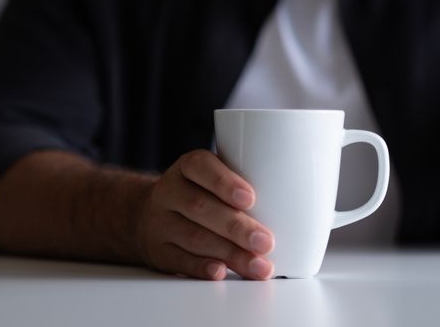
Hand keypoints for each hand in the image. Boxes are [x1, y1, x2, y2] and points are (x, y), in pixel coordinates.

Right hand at [136, 150, 274, 279]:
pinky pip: (180, 260)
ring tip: (258, 266)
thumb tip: (291, 203)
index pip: (200, 166)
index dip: (224, 182)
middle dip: (237, 227)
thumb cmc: (197, 194)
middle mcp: (170, 192)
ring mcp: (161, 222)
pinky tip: (221, 272)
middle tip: (266, 241)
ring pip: (194, 237)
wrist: (147, 215)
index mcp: (187, 168)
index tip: (251, 198)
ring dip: (230, 254)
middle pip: (201, 207)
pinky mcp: (160, 251)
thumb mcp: (210, 178)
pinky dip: (202, 267)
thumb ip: (240, 184)